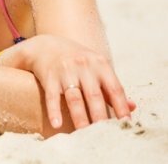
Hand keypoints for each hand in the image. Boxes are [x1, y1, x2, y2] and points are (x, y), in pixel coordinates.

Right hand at [9, 34, 135, 129]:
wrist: (46, 46)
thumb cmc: (78, 60)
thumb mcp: (97, 67)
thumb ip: (112, 87)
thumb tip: (131, 107)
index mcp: (100, 64)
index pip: (114, 88)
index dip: (121, 107)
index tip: (125, 123)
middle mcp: (83, 66)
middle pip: (94, 95)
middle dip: (100, 116)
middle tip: (104, 133)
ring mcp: (65, 71)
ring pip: (74, 98)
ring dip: (80, 117)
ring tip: (84, 133)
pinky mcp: (49, 77)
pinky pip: (52, 96)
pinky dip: (54, 110)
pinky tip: (56, 123)